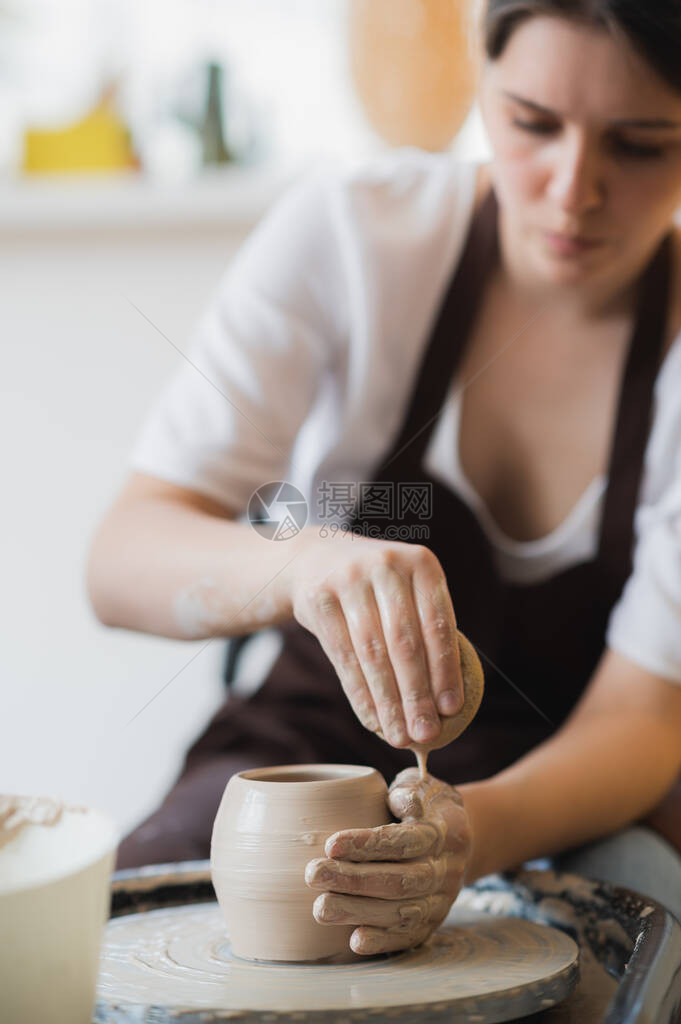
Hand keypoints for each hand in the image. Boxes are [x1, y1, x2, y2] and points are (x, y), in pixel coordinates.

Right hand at [288, 534, 463, 747]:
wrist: (316, 559)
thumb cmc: (378, 589)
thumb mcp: (408, 591)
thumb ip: (429, 633)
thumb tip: (448, 705)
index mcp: (422, 563)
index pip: (438, 624)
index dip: (446, 670)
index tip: (451, 709)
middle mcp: (387, 566)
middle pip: (405, 643)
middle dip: (418, 695)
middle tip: (426, 734)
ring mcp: (349, 580)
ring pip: (373, 654)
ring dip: (388, 702)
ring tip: (399, 736)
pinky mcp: (319, 599)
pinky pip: (343, 657)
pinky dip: (361, 695)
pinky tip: (373, 720)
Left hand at [305, 768, 471, 954]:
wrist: (460, 840)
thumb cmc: (427, 805)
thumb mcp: (424, 786)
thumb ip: (409, 790)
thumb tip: (397, 799)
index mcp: (442, 832)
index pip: (404, 841)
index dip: (368, 845)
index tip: (330, 845)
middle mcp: (444, 870)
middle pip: (399, 880)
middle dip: (353, 880)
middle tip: (313, 874)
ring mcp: (440, 900)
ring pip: (401, 912)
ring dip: (359, 912)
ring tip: (320, 908)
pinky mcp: (432, 922)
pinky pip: (409, 937)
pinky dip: (383, 941)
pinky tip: (354, 941)